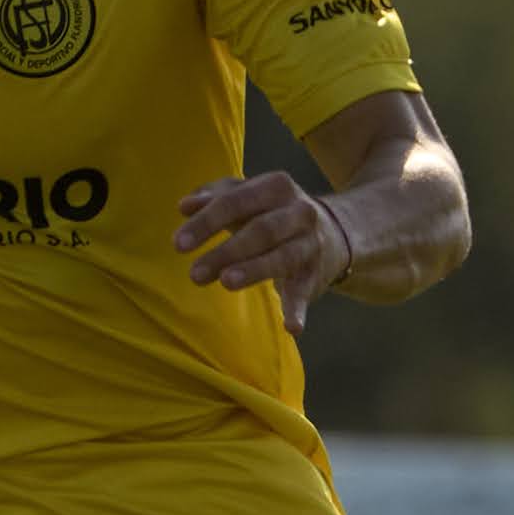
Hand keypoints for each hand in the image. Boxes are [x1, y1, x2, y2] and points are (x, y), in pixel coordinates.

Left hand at [174, 173, 356, 328]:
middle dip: (227, 251)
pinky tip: (291, 327)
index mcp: (276, 186)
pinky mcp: (316, 275)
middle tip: (194, 274)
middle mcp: (299, 211)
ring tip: (226, 282)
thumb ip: (214, 197)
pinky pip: (305, 292)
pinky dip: (298, 310)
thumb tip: (184, 206)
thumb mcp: (247, 195)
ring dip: (254, 270)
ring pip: (282, 257)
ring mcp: (310, 243)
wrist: (335, 230)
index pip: (236, 201)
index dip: (206, 223)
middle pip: (261, 230)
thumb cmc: (273, 211)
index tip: (178, 244)